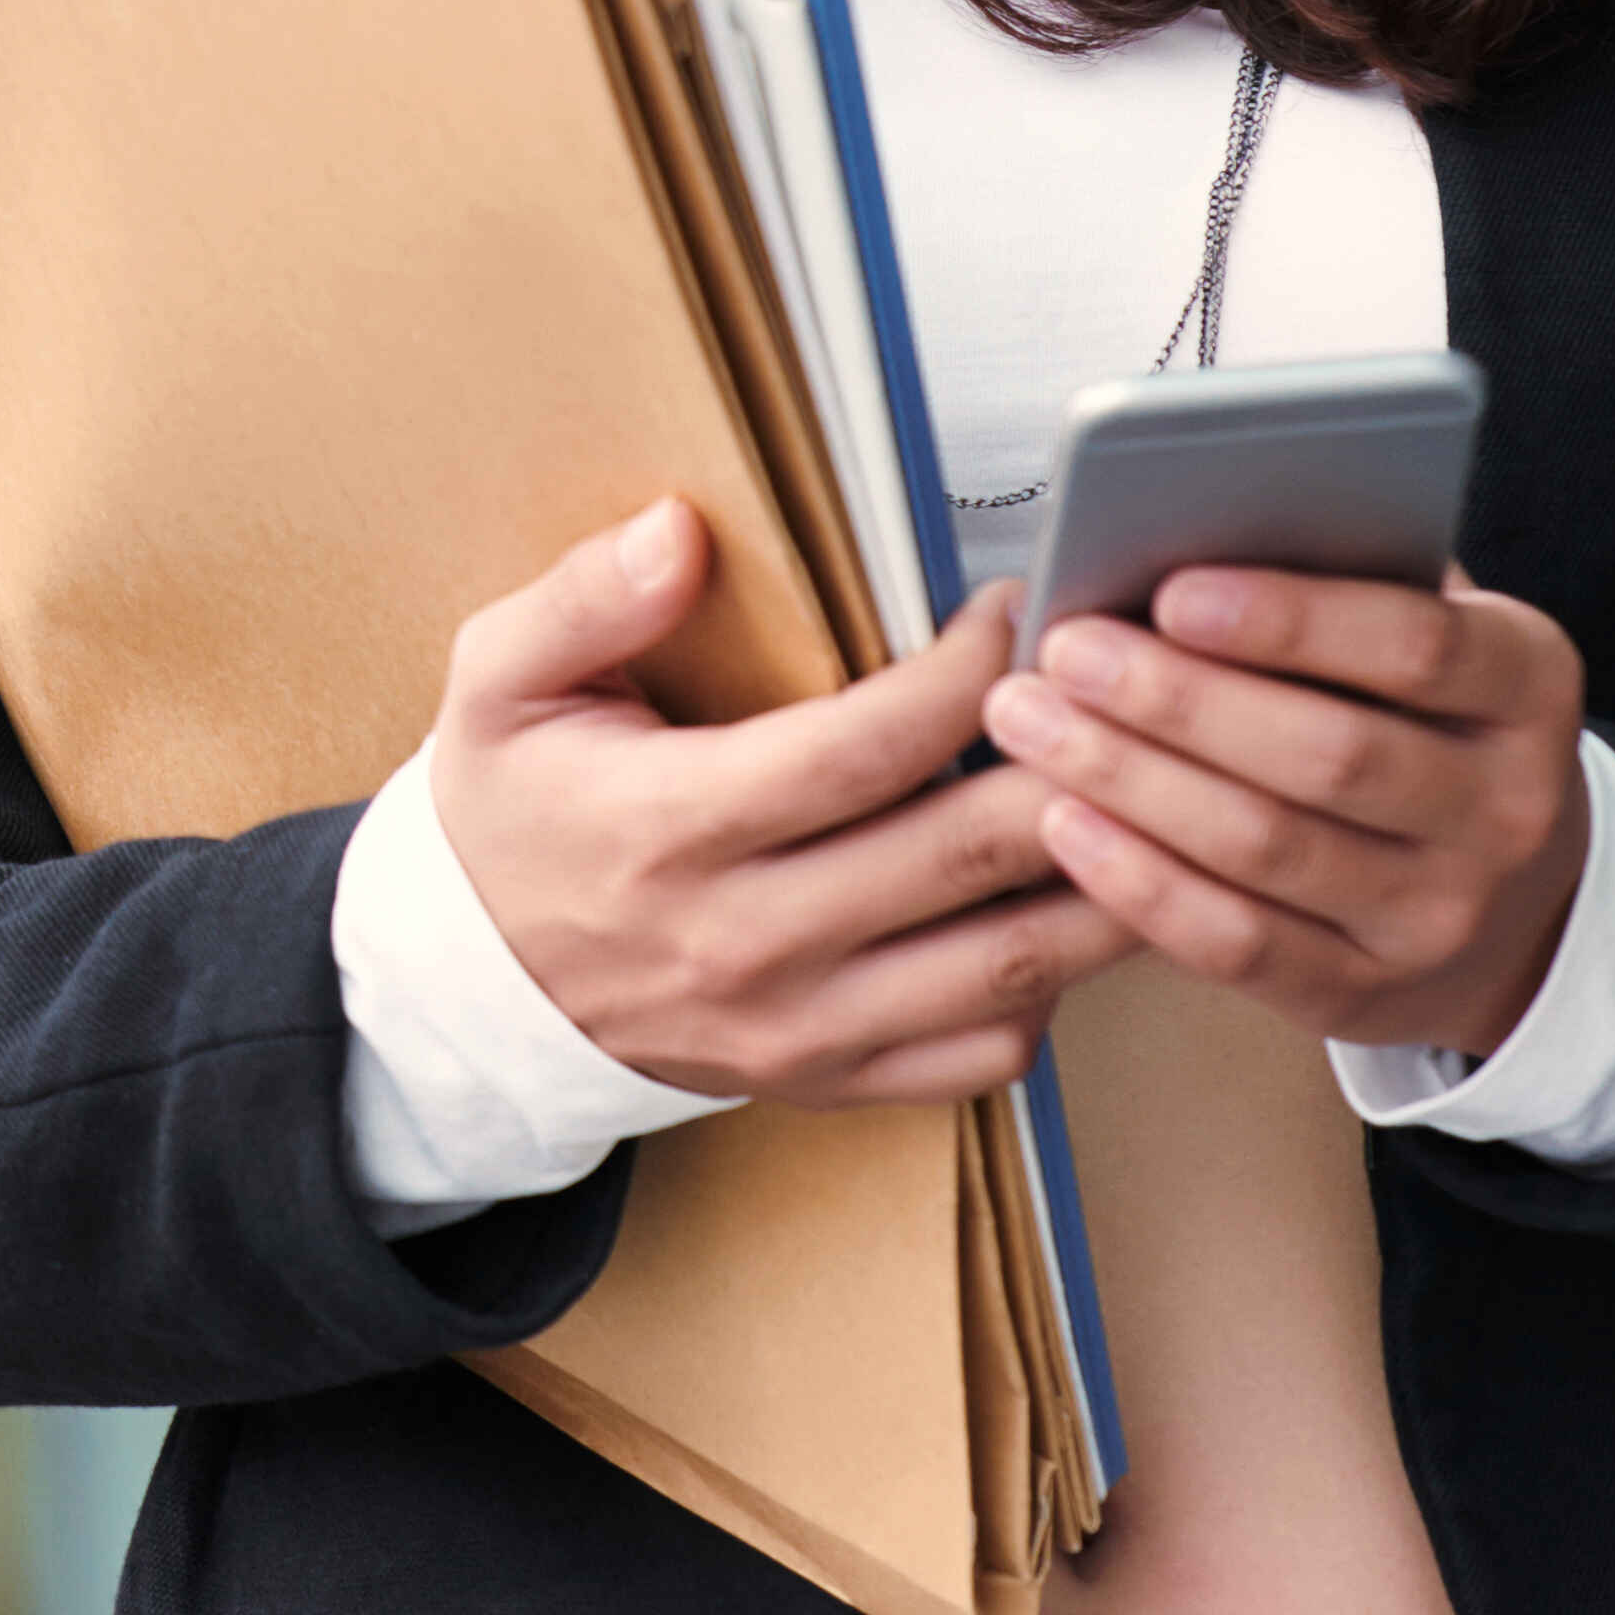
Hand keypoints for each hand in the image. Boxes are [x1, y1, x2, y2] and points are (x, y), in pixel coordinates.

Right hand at [426, 501, 1133, 1107]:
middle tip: (1120, 693)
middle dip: (1071, 765)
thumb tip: (680, 532)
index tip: (1015, 611)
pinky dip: (1050, 989)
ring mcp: (797, 1029)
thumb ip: (585, 597)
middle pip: (963, 856)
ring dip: (1099, 884)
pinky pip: (983, 1057)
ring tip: (1143, 797)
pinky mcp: (829, 1082)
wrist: (471, 987)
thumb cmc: (507, 817)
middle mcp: (747, 943)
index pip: (869, 747)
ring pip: (1003, 968)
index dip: (970, 672)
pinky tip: (1060, 909)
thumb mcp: (498, 683)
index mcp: (672, 827)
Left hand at [982, 565, 1591, 1053]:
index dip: (1289, 619)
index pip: (1416, 645)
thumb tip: (1180, 531)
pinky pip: (1238, 944)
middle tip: (1063, 651)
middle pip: (1330, 754)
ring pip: (1270, 848)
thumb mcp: (1425, 637)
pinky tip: (1064, 823)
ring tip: (1031, 721)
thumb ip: (1339, 580)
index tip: (1170, 591)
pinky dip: (1140, 884)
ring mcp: (1441, 915)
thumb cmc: (1421, 721)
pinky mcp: (1367, 994)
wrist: (1511, 906)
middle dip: (1178, 700)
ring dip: (1132, 781)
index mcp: (1528, 685)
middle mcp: (1506, 809)